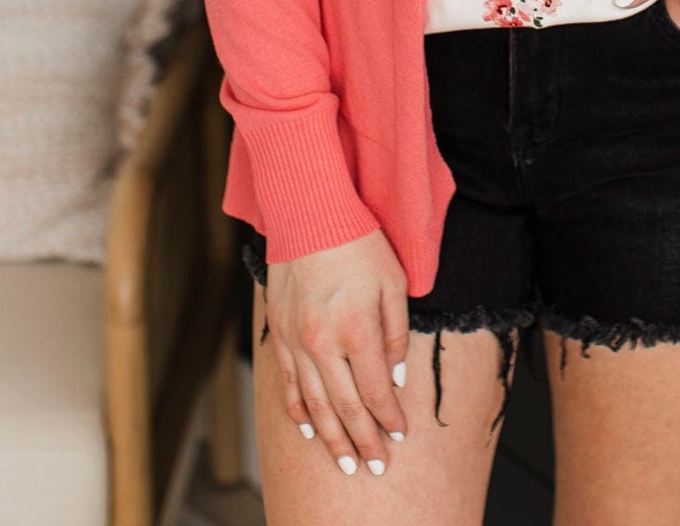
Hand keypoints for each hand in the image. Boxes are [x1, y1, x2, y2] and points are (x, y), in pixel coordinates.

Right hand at [265, 228, 410, 477]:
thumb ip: (396, 333)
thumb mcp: (393, 281)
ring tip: (344, 462)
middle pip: (345, 407)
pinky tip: (308, 430)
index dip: (389, 419)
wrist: (309, 212)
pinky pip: (287, 382)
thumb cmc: (358, 241)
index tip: (400, 435)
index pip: (376, 392)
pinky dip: (297, 410)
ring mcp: (297, 340)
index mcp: (357, 330)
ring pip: (314, 404)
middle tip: (373, 467)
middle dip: (362, 441)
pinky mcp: (279, 333)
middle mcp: (323, 343)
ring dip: (330, 437)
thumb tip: (395, 377)